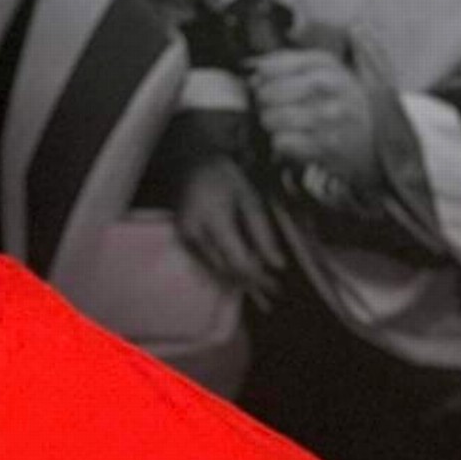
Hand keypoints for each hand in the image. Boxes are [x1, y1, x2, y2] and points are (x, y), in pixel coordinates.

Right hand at [174, 152, 284, 307]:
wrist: (192, 163)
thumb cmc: (226, 176)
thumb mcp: (250, 198)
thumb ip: (262, 232)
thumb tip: (277, 264)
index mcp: (213, 219)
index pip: (236, 259)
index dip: (257, 276)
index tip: (277, 285)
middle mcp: (194, 232)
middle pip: (225, 269)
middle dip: (250, 284)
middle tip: (274, 295)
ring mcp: (185, 237)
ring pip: (214, 270)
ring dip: (238, 283)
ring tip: (261, 297)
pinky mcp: (183, 240)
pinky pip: (206, 263)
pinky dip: (225, 273)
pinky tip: (240, 283)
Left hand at [247, 48, 380, 188]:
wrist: (377, 140)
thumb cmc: (343, 103)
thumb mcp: (326, 72)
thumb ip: (289, 63)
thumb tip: (254, 70)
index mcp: (328, 65)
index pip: (274, 66)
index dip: (261, 78)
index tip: (261, 83)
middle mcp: (331, 88)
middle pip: (268, 92)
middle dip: (263, 102)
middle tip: (273, 107)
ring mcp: (329, 117)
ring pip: (272, 118)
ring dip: (271, 124)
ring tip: (284, 124)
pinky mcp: (326, 145)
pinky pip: (282, 142)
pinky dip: (281, 143)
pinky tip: (295, 139)